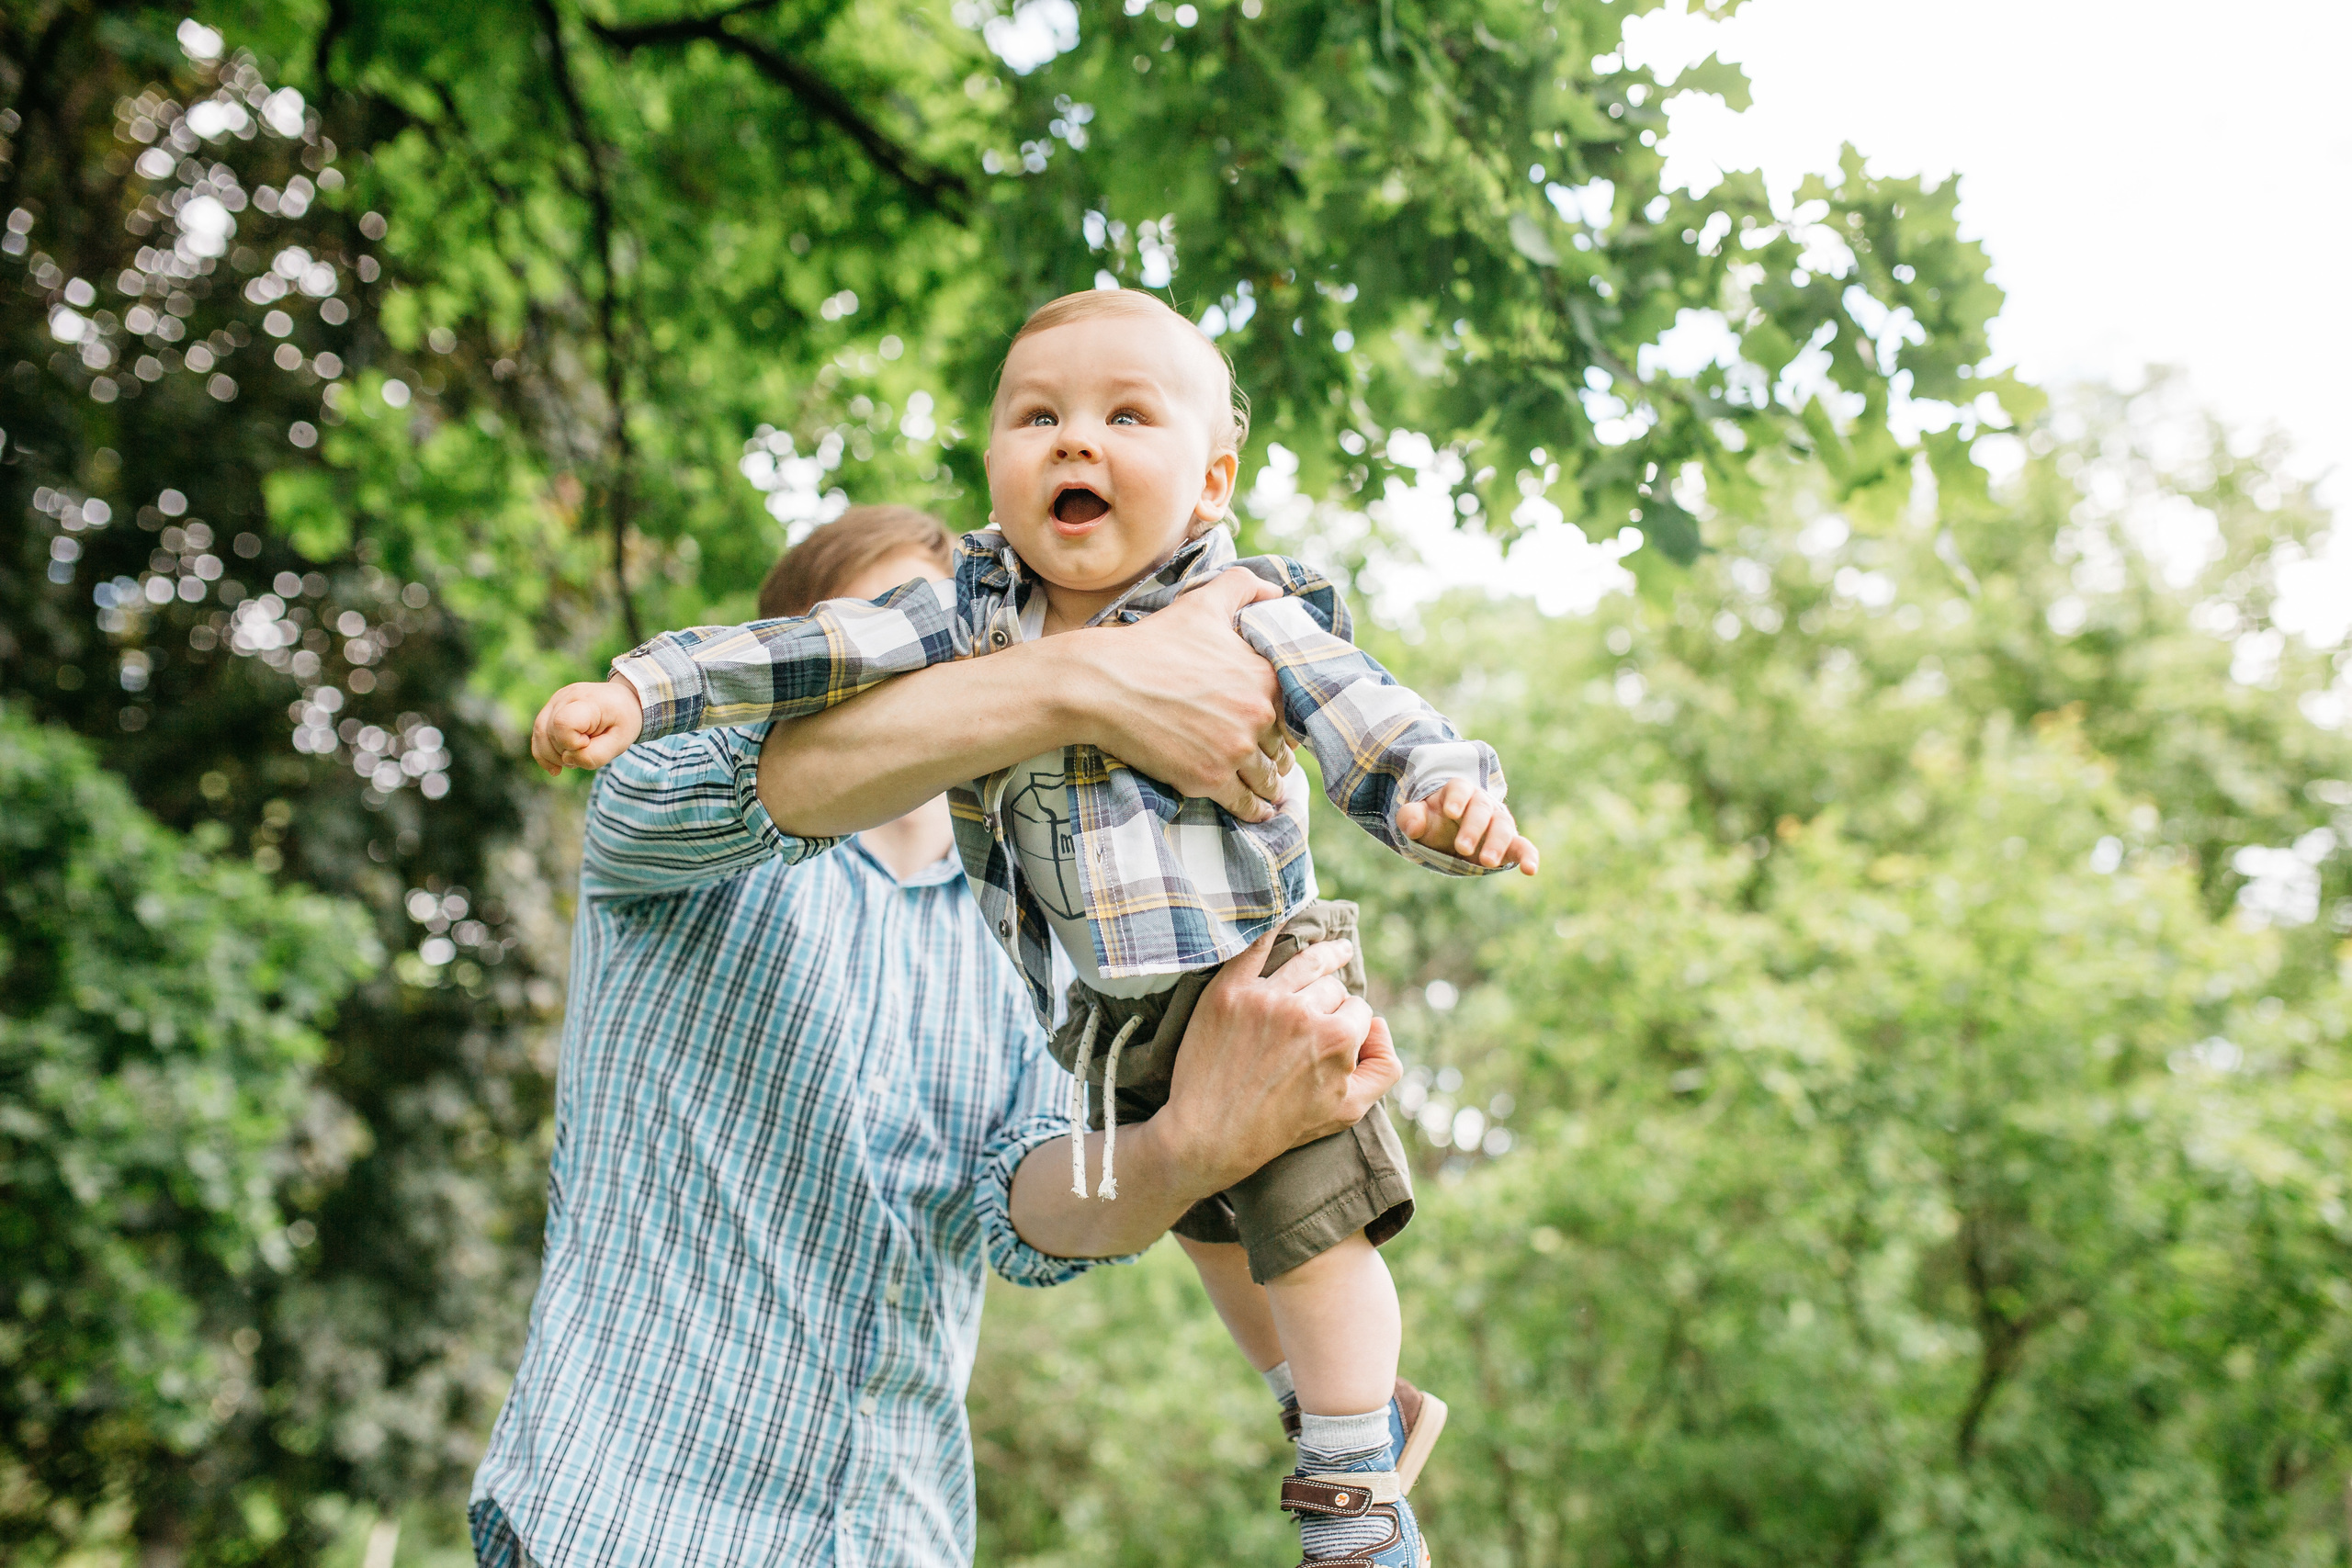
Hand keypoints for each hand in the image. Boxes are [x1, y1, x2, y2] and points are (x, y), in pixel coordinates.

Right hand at [529, 675, 643, 775]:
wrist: (625, 700)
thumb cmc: (623, 722)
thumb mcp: (620, 743)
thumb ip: (595, 756)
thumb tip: (566, 759)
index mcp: (589, 701)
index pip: (563, 723)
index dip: (572, 742)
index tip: (589, 741)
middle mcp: (567, 696)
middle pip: (548, 732)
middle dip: (564, 752)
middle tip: (586, 750)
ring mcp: (556, 699)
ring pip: (539, 733)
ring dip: (553, 755)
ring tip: (574, 758)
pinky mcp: (551, 707)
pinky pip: (538, 733)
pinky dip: (544, 752)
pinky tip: (556, 766)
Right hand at [1075, 567, 1291, 821]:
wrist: (1104, 684)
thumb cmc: (1152, 642)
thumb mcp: (1202, 603)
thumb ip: (1244, 587)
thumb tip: (1277, 591)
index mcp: (1264, 676)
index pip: (1294, 711)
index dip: (1286, 722)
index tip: (1277, 731)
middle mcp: (1257, 715)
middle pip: (1283, 748)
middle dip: (1276, 755)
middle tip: (1270, 762)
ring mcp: (1234, 751)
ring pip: (1268, 780)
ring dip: (1269, 787)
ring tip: (1268, 792)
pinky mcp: (1208, 779)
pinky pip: (1245, 804)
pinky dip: (1254, 810)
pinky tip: (1257, 811)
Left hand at [1158, 931, 1398, 1199]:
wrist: (1210, 1134)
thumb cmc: (1281, 1127)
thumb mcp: (1349, 1111)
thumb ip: (1384, 1067)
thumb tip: (1379, 1024)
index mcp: (1337, 1038)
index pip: (1358, 1009)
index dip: (1351, 1022)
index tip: (1337, 1034)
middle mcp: (1303, 1011)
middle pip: (1331, 986)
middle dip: (1332, 997)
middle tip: (1324, 1008)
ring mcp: (1263, 998)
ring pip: (1304, 963)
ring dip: (1322, 955)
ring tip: (1333, 950)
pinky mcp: (1227, 991)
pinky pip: (1252, 946)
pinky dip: (1266, 927)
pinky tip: (1278, 915)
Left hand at [1396, 778, 1540, 873]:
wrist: (1450, 833)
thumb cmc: (1434, 822)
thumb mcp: (1417, 818)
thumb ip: (1411, 817)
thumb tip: (1413, 825)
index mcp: (1459, 792)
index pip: (1460, 789)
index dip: (1457, 799)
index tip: (1451, 812)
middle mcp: (1482, 803)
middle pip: (1482, 809)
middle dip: (1473, 828)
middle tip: (1462, 848)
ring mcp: (1498, 822)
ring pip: (1503, 827)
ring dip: (1497, 843)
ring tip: (1487, 862)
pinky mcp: (1510, 843)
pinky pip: (1523, 847)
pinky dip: (1528, 856)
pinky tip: (1530, 870)